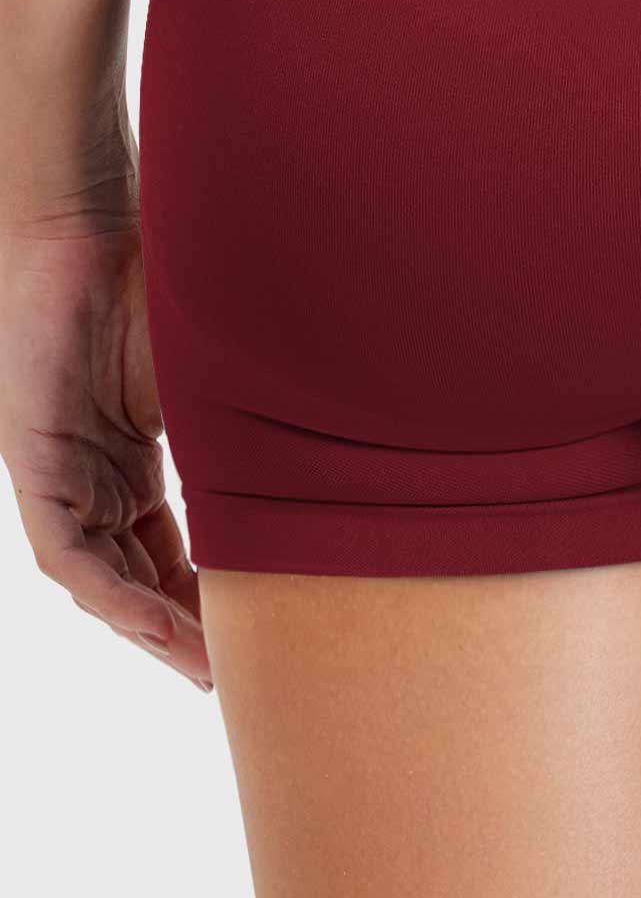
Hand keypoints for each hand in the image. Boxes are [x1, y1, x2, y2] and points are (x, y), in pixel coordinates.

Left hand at [1, 209, 212, 690]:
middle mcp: (91, 475)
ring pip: (98, 576)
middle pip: (133, 574)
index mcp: (129, 457)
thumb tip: (351, 446)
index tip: (251, 633)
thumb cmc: (160, 282)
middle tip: (229, 674)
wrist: (97, 223)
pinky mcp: (33, 460)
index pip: (167, 547)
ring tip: (196, 662)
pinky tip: (144, 619)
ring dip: (145, 624)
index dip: (205, 594)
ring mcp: (60, 471)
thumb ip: (253, 424)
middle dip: (179, 629)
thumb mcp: (219, 378)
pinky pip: (65, 549)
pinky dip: (106, 589)